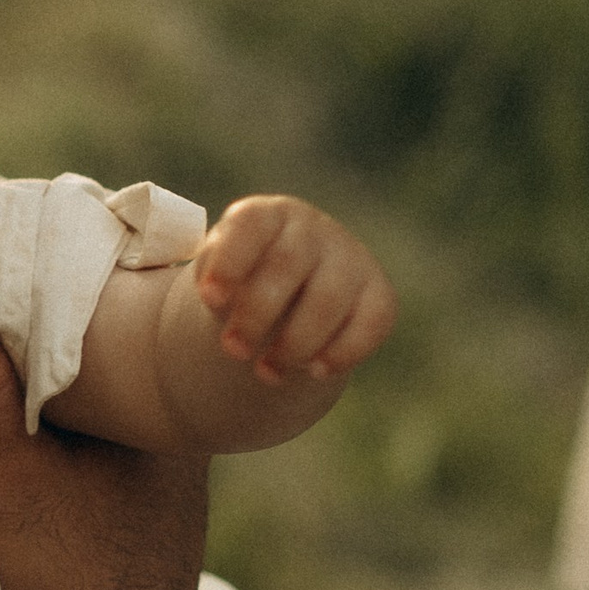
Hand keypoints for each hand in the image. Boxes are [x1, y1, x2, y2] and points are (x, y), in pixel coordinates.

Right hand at [0, 314, 204, 589]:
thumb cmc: (72, 582)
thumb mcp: (9, 478)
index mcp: (168, 415)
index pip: (113, 320)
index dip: (55, 285)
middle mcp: (173, 439)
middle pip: (96, 362)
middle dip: (33, 337)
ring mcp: (153, 482)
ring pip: (85, 410)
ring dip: (31, 393)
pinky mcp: (128, 517)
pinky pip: (80, 450)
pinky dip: (40, 436)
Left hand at [191, 198, 395, 387]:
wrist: (291, 293)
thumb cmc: (245, 280)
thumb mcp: (219, 274)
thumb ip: (213, 278)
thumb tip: (217, 297)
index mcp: (268, 217)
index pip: (251, 225)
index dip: (230, 262)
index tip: (209, 299)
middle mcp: (312, 230)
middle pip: (287, 265)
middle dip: (255, 315)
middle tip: (233, 350)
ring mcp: (350, 258)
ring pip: (328, 300)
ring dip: (294, 345)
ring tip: (266, 372)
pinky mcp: (379, 294)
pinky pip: (371, 323)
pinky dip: (341, 352)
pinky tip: (314, 370)